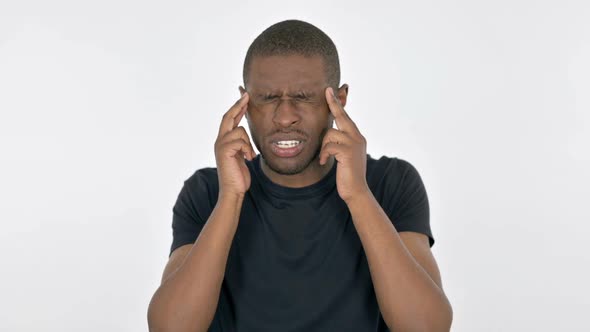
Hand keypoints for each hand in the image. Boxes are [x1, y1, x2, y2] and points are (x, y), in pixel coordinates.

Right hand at [214, 92, 255, 197]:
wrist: (233, 191)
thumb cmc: (239, 176)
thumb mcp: (241, 156)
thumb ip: (242, 145)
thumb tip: (246, 134)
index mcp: (223, 141)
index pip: (229, 119)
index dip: (236, 107)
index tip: (244, 96)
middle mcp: (219, 141)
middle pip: (228, 117)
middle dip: (238, 105)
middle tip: (246, 95)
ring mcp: (220, 145)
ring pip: (240, 131)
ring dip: (249, 143)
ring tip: (249, 156)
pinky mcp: (224, 150)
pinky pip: (241, 141)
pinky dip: (248, 150)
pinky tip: (248, 159)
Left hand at [319, 87, 369, 203]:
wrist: (356, 191)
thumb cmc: (347, 175)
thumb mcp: (343, 156)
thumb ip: (339, 143)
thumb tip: (328, 133)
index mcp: (357, 137)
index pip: (346, 117)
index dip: (338, 104)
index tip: (331, 91)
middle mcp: (358, 137)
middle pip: (342, 116)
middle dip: (334, 103)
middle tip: (327, 90)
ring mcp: (354, 144)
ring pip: (330, 134)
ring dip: (323, 147)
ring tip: (324, 158)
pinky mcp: (348, 152)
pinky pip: (329, 146)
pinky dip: (324, 154)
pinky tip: (323, 163)